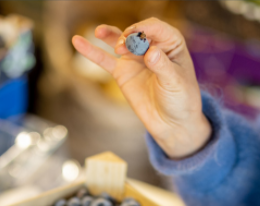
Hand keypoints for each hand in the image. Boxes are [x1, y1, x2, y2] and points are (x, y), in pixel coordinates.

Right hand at [72, 18, 211, 159]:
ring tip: (99, 32)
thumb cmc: (181, 100)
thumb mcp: (176, 82)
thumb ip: (162, 66)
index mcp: (171, 43)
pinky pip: (104, 60)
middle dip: (129, 36)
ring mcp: (135, 59)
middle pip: (136, 32)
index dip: (145, 29)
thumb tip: (150, 52)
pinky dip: (91, 51)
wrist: (171, 123)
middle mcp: (151, 47)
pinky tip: (77, 42)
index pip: (155, 28)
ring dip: (109, 34)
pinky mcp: (122, 73)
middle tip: (125, 48)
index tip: (138, 38)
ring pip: (119, 41)